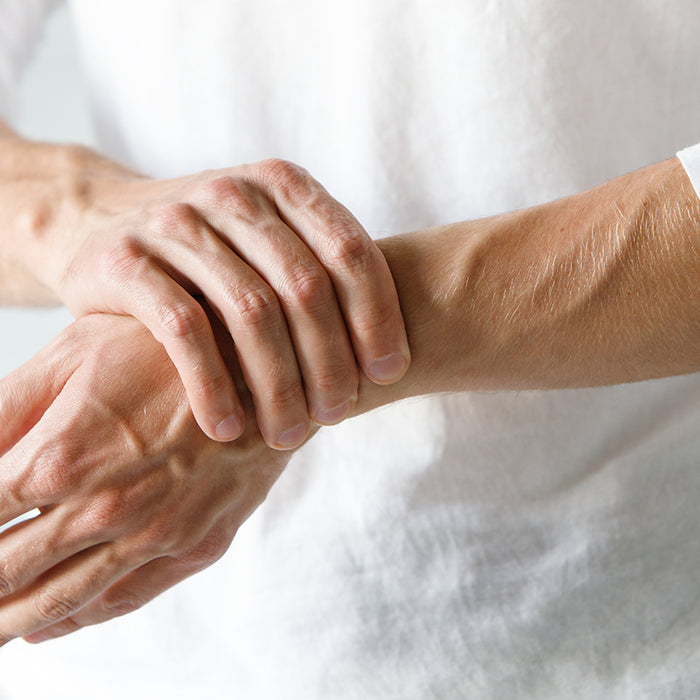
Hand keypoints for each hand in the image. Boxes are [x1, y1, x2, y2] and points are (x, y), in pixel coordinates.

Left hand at [0, 313, 292, 644]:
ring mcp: (155, 536)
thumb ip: (5, 409)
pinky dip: (75, 619)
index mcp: (61, 459)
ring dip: (6, 620)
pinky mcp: (195, 545)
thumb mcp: (74, 354)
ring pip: (60, 600)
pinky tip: (46, 625)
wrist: (268, 362)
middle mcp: (104, 512)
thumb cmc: (169, 348)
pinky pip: (124, 599)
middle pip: (4, 572)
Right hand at [29, 151, 409, 446]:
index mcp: (282, 184)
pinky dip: (213, 386)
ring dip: (278, 385)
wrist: (101, 222)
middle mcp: (233, 194)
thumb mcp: (268, 242)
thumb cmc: (210, 251)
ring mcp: (176, 223)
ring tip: (288, 433)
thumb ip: (322, 274)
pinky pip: (184, 332)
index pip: (350, 250)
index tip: (388, 374)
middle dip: (329, 362)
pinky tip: (227, 428)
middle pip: (305, 287)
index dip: (378, 317)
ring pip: (250, 312)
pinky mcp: (126, 260)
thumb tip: (387, 359)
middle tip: (336, 415)